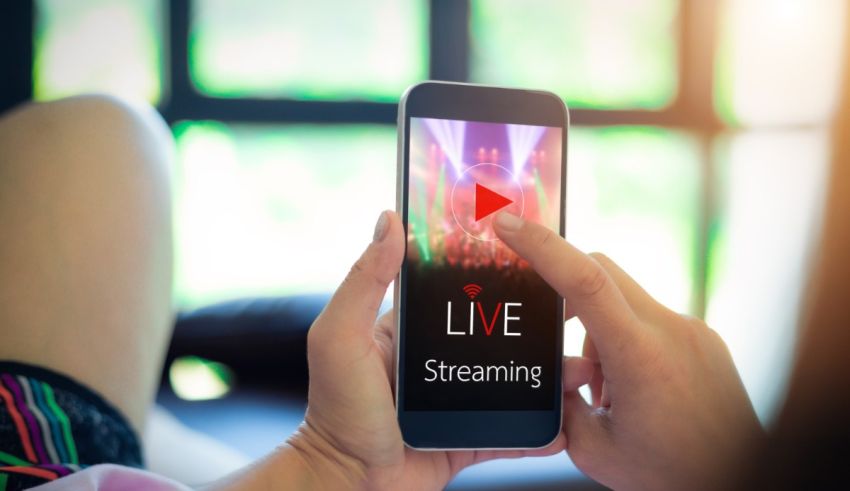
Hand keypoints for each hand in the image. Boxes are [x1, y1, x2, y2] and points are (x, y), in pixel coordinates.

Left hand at [288, 211, 565, 489]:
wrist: (348, 483)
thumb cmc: (335, 408)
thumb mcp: (341, 336)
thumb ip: (364, 280)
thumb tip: (389, 219)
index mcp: (411, 328)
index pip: (460, 290)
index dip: (498, 274)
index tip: (539, 258)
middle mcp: (437, 359)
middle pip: (497, 336)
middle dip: (538, 327)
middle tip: (575, 317)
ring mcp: (454, 400)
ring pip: (512, 382)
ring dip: (548, 377)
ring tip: (583, 371)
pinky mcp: (466, 437)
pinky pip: (509, 431)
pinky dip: (538, 430)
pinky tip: (568, 424)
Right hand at [493, 211, 764, 490]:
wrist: (740, 483)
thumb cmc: (671, 475)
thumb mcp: (594, 448)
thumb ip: (561, 402)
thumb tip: (554, 374)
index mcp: (641, 356)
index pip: (584, 280)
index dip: (541, 246)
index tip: (508, 224)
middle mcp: (671, 330)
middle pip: (601, 271)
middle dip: (566, 291)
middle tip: (555, 335)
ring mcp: (693, 330)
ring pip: (623, 299)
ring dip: (599, 329)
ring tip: (608, 389)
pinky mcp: (704, 337)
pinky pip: (650, 318)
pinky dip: (627, 340)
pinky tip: (636, 388)